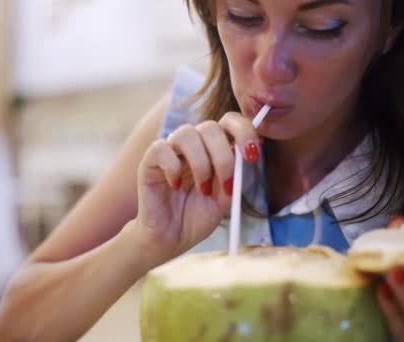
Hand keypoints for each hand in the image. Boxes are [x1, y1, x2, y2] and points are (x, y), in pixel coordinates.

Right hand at [135, 112, 260, 263]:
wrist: (171, 239)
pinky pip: (162, 148)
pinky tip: (176, 186)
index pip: (230, 122)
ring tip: (202, 189)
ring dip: (201, 164)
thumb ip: (236, 174)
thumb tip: (247, 154)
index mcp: (214, 148)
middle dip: (223, 157)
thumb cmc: (197, 217)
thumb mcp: (225, 198)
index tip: (253, 155)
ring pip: (187, 134)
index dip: (244, 132)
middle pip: (210, 128)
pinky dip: (173, 168)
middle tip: (226, 184)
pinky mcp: (150, 161)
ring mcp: (171, 150)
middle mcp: (193, 144)